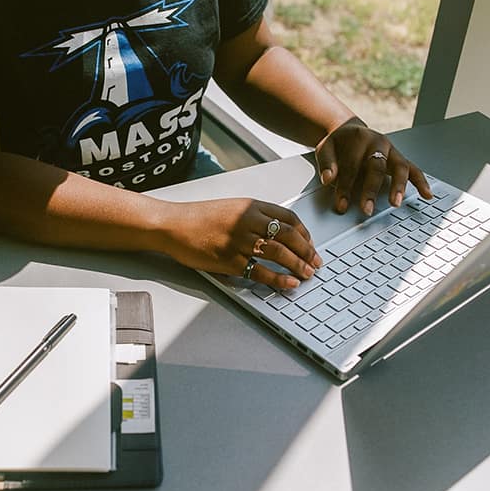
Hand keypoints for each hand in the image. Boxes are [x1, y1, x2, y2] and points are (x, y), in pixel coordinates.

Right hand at [160, 197, 321, 288]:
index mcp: (250, 206)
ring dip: (298, 265)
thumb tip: (276, 235)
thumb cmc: (198, 218)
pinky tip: (288, 284)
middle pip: (289, 236)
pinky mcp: (229, 260)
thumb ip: (253, 218)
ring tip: (307, 274)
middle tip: (315, 263)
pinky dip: (278, 279)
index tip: (310, 244)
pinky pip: (261, 272)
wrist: (173, 225)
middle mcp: (248, 222)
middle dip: (307, 251)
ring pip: (279, 254)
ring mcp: (239, 241)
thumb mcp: (230, 208)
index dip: (304, 233)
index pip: (289, 218)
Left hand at [315, 117, 431, 215]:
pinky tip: (427, 195)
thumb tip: (328, 179)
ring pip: (399, 167)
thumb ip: (327, 163)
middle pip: (376, 167)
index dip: (345, 187)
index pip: (352, 166)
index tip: (341, 205)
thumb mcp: (325, 148)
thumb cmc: (339, 143)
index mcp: (359, 138)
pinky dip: (421, 182)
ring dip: (399, 186)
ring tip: (396, 203)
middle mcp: (379, 142)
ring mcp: (392, 151)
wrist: (350, 131)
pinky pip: (414, 170)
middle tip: (367, 209)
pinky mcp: (399, 159)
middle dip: (371, 190)